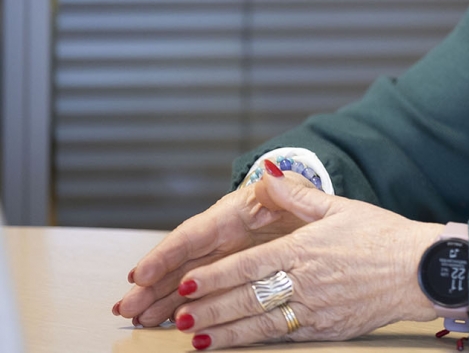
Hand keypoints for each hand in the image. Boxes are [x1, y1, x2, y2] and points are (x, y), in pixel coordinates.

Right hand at [115, 173, 310, 326]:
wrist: (314, 217)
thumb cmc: (301, 201)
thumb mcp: (295, 192)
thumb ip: (281, 188)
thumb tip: (268, 176)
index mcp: (232, 215)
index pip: (193, 235)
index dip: (165, 255)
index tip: (141, 275)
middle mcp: (220, 238)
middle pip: (180, 262)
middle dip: (151, 286)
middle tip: (126, 307)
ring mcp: (224, 258)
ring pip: (185, 280)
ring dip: (160, 300)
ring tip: (139, 319)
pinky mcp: (232, 275)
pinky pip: (203, 292)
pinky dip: (183, 306)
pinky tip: (165, 321)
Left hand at [167, 168, 443, 348]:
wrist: (422, 270)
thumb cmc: (384, 236)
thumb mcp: (340, 207)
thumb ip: (297, 195)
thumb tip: (266, 174)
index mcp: (305, 249)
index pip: (249, 265)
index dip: (215, 276)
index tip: (188, 283)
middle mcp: (305, 281)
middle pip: (247, 298)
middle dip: (209, 309)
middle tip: (179, 316)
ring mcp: (316, 309)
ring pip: (260, 324)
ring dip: (224, 332)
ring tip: (195, 338)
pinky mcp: (327, 329)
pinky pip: (284, 337)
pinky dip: (255, 342)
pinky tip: (236, 344)